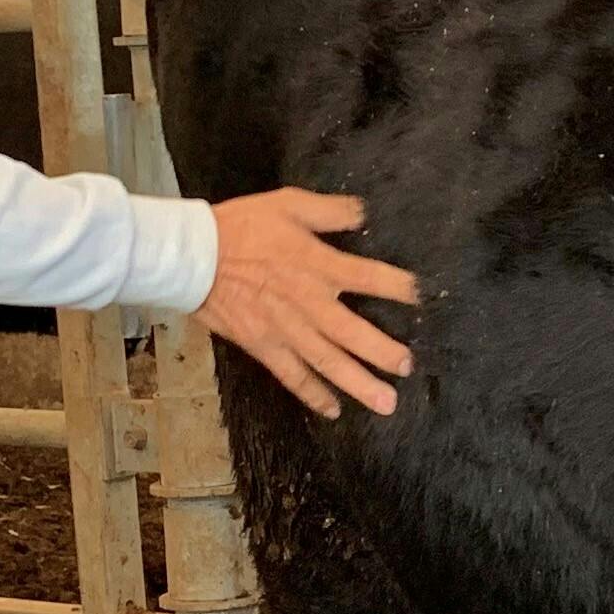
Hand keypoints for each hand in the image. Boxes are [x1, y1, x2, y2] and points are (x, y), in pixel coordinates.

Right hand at [197, 187, 418, 417]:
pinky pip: (292, 375)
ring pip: (327, 362)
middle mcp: (306, 302)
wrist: (192, 256)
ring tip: (386, 403)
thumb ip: (329, 210)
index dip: (396, 287)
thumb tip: (364, 214)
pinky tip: (334, 409)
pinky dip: (313, 394)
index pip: (365, 277)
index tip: (421, 297)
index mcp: (316, 265)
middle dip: (382, 352)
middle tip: (408, 368)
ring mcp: (285, 329)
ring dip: (358, 384)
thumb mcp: (288, 203)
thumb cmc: (240, 226)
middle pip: (351, 332)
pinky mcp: (263, 346)